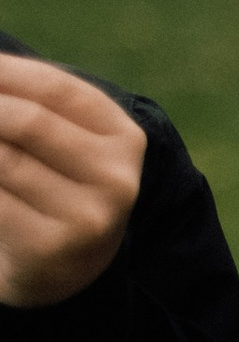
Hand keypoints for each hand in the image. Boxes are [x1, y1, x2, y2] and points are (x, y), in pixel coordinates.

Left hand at [0, 55, 142, 308]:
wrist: (65, 269)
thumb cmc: (56, 185)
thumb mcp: (65, 141)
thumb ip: (34, 103)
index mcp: (124, 139)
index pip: (57, 88)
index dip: (6, 72)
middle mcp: (116, 179)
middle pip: (29, 122)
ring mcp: (87, 217)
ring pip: (4, 160)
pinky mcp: (50, 248)